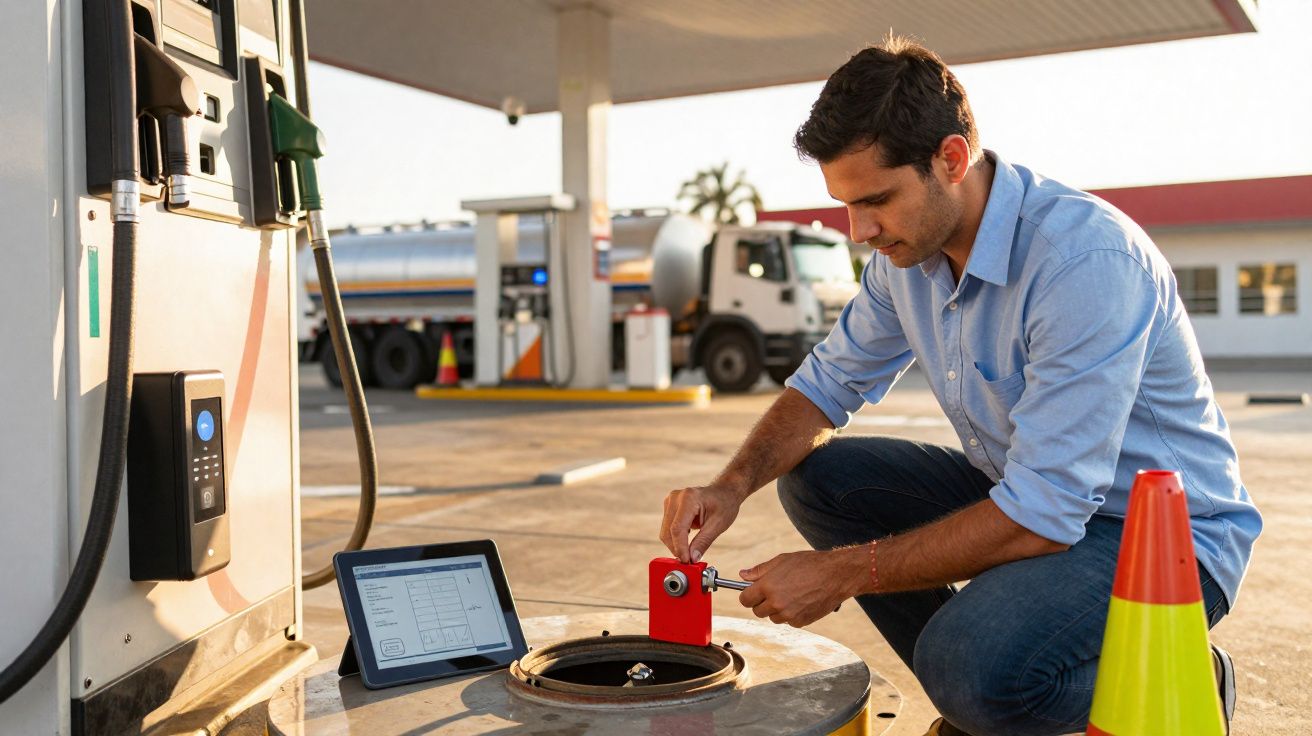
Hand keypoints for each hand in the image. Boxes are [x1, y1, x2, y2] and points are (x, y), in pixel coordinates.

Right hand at [659, 482, 745, 562]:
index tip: (686, 561)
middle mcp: (675, 497)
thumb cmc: (724, 504)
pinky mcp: (669, 507)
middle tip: (689, 561)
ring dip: (675, 545)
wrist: (724, 491)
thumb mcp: (718, 524)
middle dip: (677, 549)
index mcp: (689, 498)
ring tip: (690, 552)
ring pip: (665, 532)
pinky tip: (687, 542)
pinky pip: (667, 528)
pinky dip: (675, 539)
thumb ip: (703, 541)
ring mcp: (670, 501)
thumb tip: (692, 558)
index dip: (680, 548)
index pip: (678, 529)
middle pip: (668, 531)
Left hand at [738, 548, 864, 627]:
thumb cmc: (809, 564)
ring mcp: (788, 614)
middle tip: (773, 591)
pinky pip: (788, 621)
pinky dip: (791, 614)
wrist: (836, 575)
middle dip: (762, 603)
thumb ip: (759, 570)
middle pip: (757, 611)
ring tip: (790, 594)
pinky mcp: (800, 622)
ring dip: (776, 609)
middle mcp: (776, 603)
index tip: (752, 593)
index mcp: (768, 586)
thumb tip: (742, 575)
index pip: (745, 599)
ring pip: (773, 618)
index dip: (748, 595)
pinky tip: (801, 601)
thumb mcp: (782, 560)